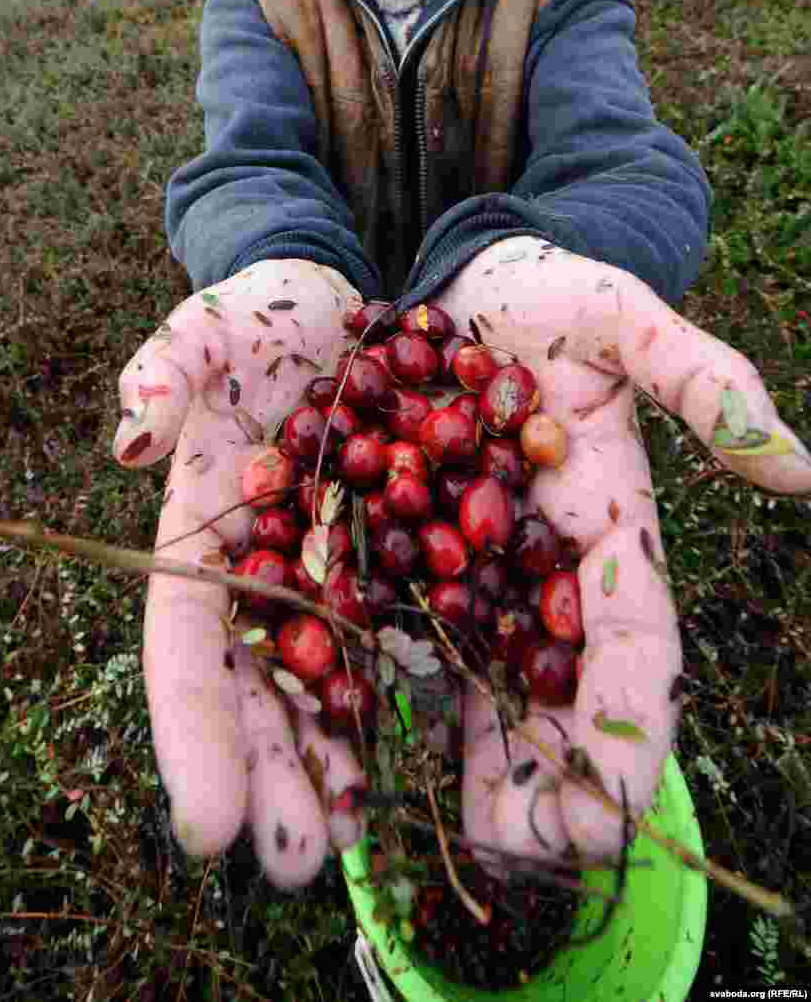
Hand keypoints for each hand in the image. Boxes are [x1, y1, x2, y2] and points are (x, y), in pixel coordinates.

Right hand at [113, 260, 367, 887]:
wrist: (344, 301)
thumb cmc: (264, 312)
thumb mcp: (216, 319)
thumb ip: (172, 359)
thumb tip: (132, 431)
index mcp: (207, 528)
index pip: (186, 640)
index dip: (193, 729)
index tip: (206, 823)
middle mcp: (267, 567)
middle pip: (262, 686)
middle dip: (273, 773)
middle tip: (299, 862)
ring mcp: (337, 570)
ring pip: (335, 680)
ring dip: (344, 761)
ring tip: (365, 842)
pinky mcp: (406, 558)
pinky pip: (412, 636)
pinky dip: (419, 697)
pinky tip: (444, 752)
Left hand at [434, 237, 810, 866]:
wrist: (462, 273)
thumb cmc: (550, 290)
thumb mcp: (621, 316)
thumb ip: (700, 378)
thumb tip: (801, 468)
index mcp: (606, 517)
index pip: (634, 637)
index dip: (629, 721)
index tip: (610, 808)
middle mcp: (537, 555)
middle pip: (552, 678)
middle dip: (548, 769)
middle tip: (526, 853)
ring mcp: (464, 554)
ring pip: (474, 670)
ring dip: (469, 754)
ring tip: (455, 836)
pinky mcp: (393, 538)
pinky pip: (388, 621)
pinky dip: (384, 685)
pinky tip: (359, 748)